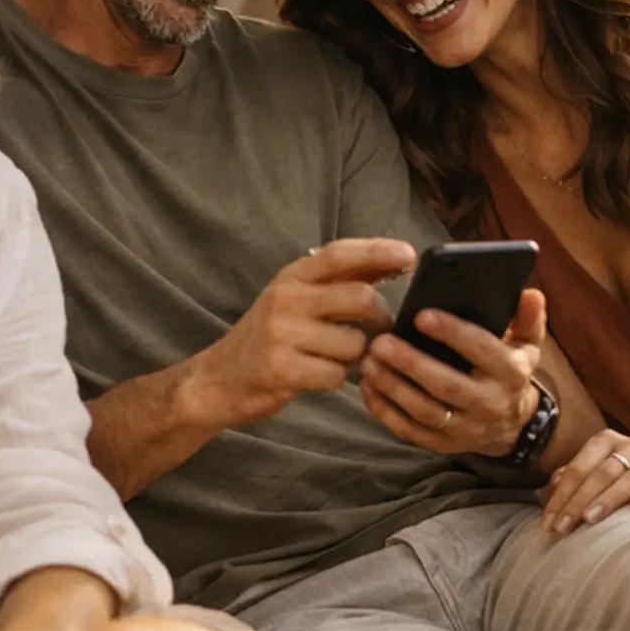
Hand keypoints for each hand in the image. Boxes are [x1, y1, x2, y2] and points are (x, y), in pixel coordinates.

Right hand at [191, 239, 415, 427]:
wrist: (219, 379)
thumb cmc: (269, 337)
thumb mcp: (296, 298)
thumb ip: (340, 281)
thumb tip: (395, 259)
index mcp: (292, 276)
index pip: (339, 254)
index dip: (378, 251)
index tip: (410, 255)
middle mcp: (285, 298)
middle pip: (359, 297)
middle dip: (380, 318)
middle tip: (379, 330)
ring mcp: (281, 333)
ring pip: (353, 342)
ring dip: (356, 356)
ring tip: (337, 358)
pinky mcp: (280, 368)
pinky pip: (335, 374)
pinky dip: (337, 379)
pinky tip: (319, 376)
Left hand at [360, 291, 546, 456]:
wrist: (511, 425)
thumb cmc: (509, 371)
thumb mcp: (527, 344)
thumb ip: (529, 318)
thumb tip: (530, 294)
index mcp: (511, 373)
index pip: (481, 350)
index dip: (452, 333)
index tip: (420, 315)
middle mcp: (490, 404)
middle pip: (447, 385)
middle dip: (411, 363)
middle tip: (380, 342)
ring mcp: (466, 429)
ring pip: (425, 412)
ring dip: (393, 388)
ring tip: (368, 362)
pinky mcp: (444, 445)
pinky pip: (410, 431)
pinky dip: (385, 412)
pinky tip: (368, 388)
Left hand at [541, 428, 629, 534]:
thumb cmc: (622, 480)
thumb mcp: (596, 475)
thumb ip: (572, 480)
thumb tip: (549, 490)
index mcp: (607, 441)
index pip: (579, 467)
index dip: (561, 495)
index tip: (548, 523)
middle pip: (601, 473)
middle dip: (578, 501)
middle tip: (563, 527)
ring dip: (608, 499)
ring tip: (590, 519)